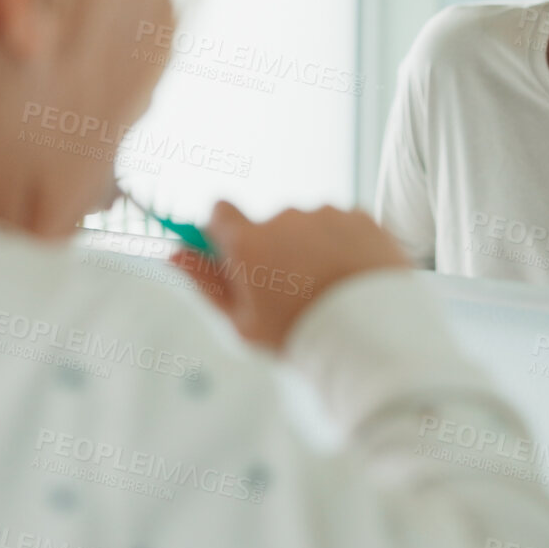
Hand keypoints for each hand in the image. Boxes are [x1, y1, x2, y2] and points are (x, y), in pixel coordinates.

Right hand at [168, 201, 408, 349]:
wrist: (375, 336)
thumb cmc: (302, 337)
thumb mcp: (243, 323)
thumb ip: (206, 284)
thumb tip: (174, 255)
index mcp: (249, 242)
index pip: (219, 210)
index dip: (225, 230)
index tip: (235, 251)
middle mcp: (284, 218)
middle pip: (270, 224)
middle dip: (276, 248)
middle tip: (294, 289)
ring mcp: (325, 214)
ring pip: (309, 224)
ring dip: (313, 246)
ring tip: (330, 289)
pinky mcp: (361, 217)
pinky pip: (344, 225)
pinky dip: (346, 245)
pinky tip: (353, 278)